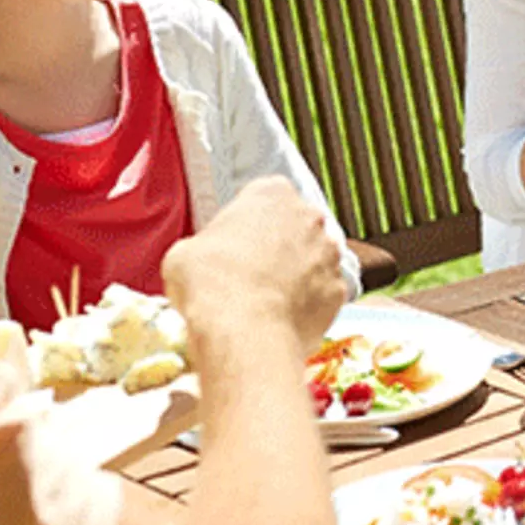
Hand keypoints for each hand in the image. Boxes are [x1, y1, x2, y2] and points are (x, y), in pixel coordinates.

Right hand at [163, 177, 345, 356]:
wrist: (246, 330)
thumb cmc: (209, 282)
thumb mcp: (184, 252)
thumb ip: (206, 243)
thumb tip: (210, 256)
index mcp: (273, 194)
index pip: (263, 196)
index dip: (247, 220)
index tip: (232, 242)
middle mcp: (311, 216)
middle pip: (294, 225)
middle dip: (277, 243)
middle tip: (249, 271)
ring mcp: (331, 253)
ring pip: (313, 258)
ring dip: (295, 272)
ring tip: (265, 298)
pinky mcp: (339, 288)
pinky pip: (321, 291)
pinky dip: (306, 301)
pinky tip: (283, 316)